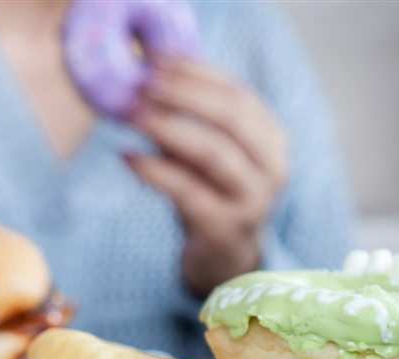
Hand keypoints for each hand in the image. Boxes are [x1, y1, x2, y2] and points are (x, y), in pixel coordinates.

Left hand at [123, 58, 288, 296]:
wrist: (224, 258)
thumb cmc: (211, 194)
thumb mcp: (206, 153)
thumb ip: (187, 121)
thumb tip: (143, 82)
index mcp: (271, 137)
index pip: (238, 92)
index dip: (197, 73)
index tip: (157, 60)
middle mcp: (271, 166)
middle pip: (231, 116)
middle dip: (183, 94)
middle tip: (142, 84)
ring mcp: (251, 199)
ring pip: (212, 152)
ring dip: (167, 128)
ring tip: (131, 115)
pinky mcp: (224, 227)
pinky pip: (187, 191)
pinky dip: (155, 172)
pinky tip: (128, 158)